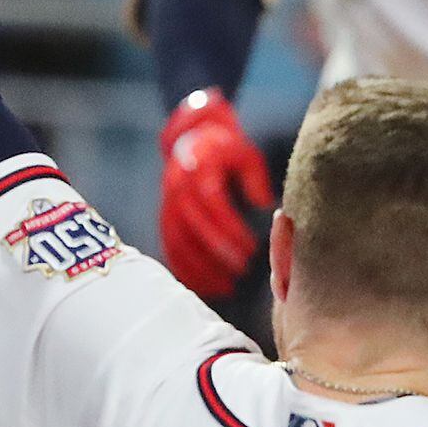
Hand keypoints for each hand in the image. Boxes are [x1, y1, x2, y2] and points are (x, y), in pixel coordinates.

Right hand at [159, 89, 272, 299]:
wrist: (193, 139)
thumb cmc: (227, 149)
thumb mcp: (246, 154)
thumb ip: (255, 178)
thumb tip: (262, 205)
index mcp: (198, 168)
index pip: (212, 204)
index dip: (230, 229)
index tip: (251, 249)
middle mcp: (177, 186)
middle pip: (194, 226)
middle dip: (217, 252)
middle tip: (242, 271)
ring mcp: (167, 203)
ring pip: (178, 241)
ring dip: (200, 267)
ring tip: (226, 287)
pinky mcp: (165, 217)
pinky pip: (170, 247)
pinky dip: (185, 269)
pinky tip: (204, 286)